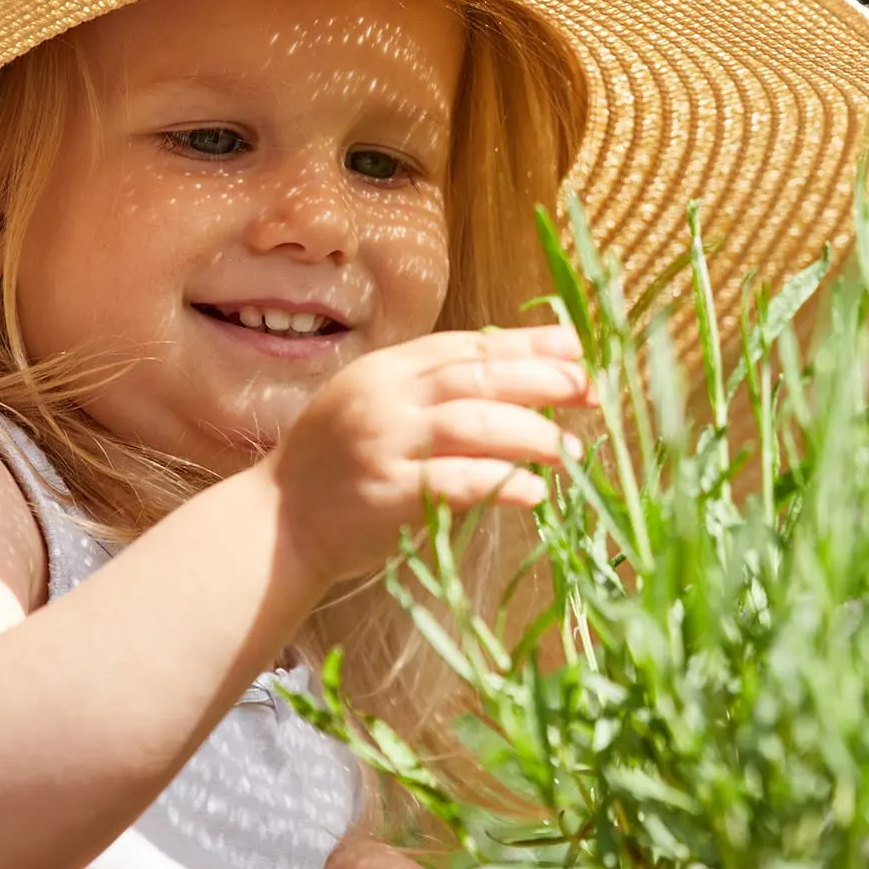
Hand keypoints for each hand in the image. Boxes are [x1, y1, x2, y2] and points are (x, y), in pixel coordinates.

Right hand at [270, 325, 592, 584]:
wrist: (279, 523)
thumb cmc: (344, 463)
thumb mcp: (384, 405)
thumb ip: (441, 390)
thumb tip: (531, 376)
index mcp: (390, 369)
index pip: (470, 346)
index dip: (529, 346)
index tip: (578, 349)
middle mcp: (386, 398)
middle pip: (476, 378)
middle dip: (541, 381)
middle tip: (589, 391)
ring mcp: (383, 444)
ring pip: (471, 424)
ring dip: (530, 435)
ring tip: (569, 451)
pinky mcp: (384, 495)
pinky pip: (453, 483)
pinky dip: (499, 484)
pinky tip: (533, 493)